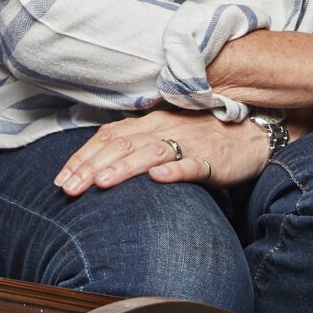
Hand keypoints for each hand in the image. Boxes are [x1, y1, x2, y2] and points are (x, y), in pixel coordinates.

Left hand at [55, 108, 268, 196]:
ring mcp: (188, 143)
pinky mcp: (212, 159)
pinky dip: (174, 170)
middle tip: (68, 189)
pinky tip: (158, 179)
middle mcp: (163, 128)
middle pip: (121, 144)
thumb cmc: (202, 138)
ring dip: (124, 167)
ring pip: (151, 152)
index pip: (107, 136)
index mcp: (149, 123)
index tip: (60, 180)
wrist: (252, 135)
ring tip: (102, 183)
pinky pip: (192, 164)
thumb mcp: (163, 137)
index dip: (82, 157)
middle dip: (91, 167)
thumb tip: (96, 165)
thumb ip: (134, 146)